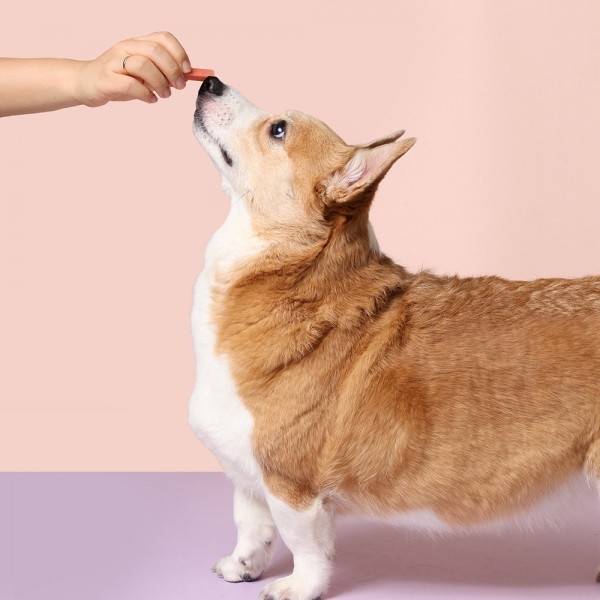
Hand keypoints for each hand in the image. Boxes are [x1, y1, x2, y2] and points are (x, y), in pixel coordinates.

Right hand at [74, 31, 191, 106]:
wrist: (85, 83)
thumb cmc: (118, 78)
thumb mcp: (142, 72)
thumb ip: (162, 71)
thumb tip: (185, 76)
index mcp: (137, 43)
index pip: (163, 38)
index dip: (179, 53)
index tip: (187, 70)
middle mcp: (126, 48)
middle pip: (155, 51)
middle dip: (172, 70)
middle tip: (178, 86)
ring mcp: (114, 62)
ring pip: (143, 65)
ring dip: (160, 83)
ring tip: (164, 94)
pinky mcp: (107, 79)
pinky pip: (130, 85)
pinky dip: (146, 94)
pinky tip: (151, 99)